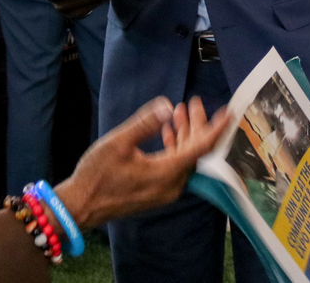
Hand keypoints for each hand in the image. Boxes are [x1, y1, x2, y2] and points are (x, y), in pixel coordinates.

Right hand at [54, 96, 228, 228]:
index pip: (201, 149)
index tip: (229, 113)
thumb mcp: (118, 142)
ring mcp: (164, 191)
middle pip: (194, 153)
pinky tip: (167, 132)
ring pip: (184, 160)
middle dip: (196, 126)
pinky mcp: (156, 193)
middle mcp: (171, 185)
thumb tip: (168, 105)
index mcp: (166, 173)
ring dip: (183, 135)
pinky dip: (174, 148)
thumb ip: (145, 123)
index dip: (216, 129)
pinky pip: (174, 168)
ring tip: (179, 113)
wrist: (80, 206)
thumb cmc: (96, 175)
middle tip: (193, 103)